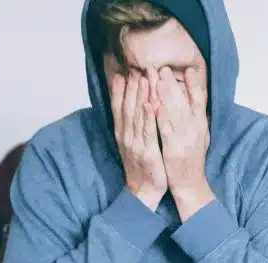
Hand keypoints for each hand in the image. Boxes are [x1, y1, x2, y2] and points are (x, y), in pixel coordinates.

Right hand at [111, 72, 166, 210]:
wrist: (143, 191)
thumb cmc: (141, 166)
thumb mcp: (132, 143)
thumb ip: (131, 125)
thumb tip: (133, 106)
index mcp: (122, 132)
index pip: (119, 106)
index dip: (120, 88)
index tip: (124, 70)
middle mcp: (126, 135)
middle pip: (127, 106)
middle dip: (132, 85)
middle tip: (136, 66)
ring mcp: (135, 143)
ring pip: (136, 115)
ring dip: (139, 95)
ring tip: (143, 77)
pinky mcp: (147, 151)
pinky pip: (147, 131)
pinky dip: (147, 116)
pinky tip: (149, 103)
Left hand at [156, 66, 214, 220]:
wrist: (190, 184)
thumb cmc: (192, 159)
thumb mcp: (200, 136)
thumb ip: (196, 119)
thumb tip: (195, 101)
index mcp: (201, 125)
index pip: (200, 100)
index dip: (195, 84)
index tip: (189, 69)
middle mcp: (195, 129)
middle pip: (184, 102)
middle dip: (172, 84)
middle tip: (163, 68)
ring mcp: (185, 139)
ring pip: (174, 112)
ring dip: (165, 95)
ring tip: (156, 78)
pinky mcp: (174, 148)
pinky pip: (165, 129)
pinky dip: (159, 116)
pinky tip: (152, 104)